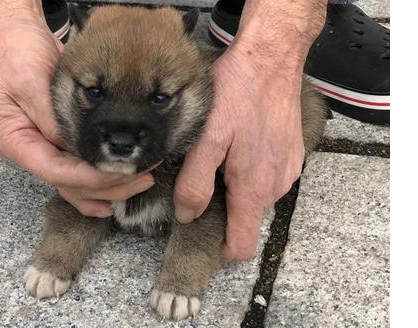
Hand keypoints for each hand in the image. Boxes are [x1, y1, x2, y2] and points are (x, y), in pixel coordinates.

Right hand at [0, 10, 153, 217]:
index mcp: (15, 142)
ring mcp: (46, 151)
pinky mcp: (61, 145)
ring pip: (78, 185)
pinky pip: (81, 172)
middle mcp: (31, 153)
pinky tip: (123, 189)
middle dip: (108, 186)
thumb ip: (51, 118)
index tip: (120, 171)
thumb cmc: (17, 56)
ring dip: (110, 188)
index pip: (55, 172)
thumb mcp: (30, 82)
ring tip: (142, 180)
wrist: (17, 39)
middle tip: (143, 177)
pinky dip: (101, 183)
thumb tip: (76, 148)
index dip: (90, 177)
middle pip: (70, 185)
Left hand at [174, 44, 305, 261]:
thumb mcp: (207, 138)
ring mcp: (287, 170)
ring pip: (255, 198)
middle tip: (199, 182)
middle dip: (222, 210)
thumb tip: (188, 214)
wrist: (271, 60)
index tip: (200, 236)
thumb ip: (196, 182)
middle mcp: (275, 186)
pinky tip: (237, 147)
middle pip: (246, 220)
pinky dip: (249, 173)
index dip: (220, 249)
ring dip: (235, 189)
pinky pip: (267, 178)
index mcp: (253, 188)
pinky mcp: (291, 155)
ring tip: (217, 159)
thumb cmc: (238, 94)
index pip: (241, 246)